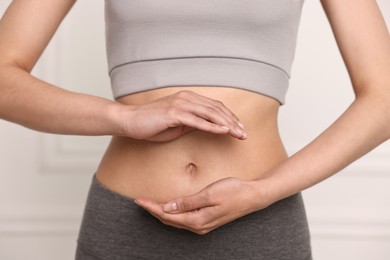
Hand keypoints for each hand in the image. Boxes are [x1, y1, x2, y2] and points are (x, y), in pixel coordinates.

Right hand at [119, 90, 246, 141]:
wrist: (130, 121)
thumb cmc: (152, 125)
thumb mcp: (177, 125)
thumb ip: (192, 123)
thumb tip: (206, 127)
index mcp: (188, 99)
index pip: (215, 107)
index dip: (230, 117)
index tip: (240, 128)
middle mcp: (186, 98)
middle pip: (216, 109)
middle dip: (233, 121)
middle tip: (245, 133)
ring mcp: (180, 104)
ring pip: (210, 113)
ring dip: (227, 124)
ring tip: (239, 133)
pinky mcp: (174, 113)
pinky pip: (197, 120)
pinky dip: (212, 126)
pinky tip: (224, 131)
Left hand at [134, 177, 268, 234]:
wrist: (253, 196)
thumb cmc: (233, 192)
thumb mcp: (210, 194)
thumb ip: (188, 202)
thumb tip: (168, 207)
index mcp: (197, 220)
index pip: (167, 215)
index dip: (152, 207)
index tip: (139, 200)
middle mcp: (198, 226)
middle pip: (169, 220)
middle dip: (153, 211)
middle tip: (140, 201)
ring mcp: (203, 225)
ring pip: (176, 221)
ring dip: (162, 213)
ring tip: (150, 203)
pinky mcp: (206, 220)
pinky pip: (184, 219)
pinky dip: (173, 213)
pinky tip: (169, 207)